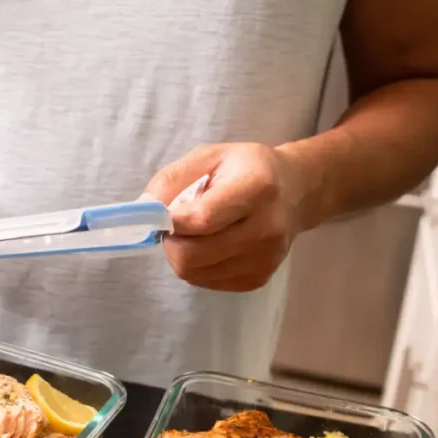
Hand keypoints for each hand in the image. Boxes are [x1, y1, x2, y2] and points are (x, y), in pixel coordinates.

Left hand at [144, 142, 307, 291]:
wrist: (294, 193)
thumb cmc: (244, 169)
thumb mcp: (208, 156)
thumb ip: (172, 180)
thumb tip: (143, 209)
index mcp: (258, 188)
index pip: (202, 220)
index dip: (172, 222)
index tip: (160, 215)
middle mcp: (267, 228)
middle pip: (193, 255)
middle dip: (171, 242)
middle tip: (174, 225)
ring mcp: (265, 259)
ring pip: (194, 272)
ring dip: (182, 254)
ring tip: (196, 232)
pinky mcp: (258, 279)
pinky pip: (206, 281)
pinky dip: (196, 265)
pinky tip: (210, 244)